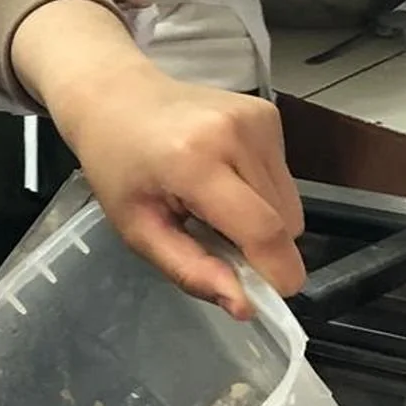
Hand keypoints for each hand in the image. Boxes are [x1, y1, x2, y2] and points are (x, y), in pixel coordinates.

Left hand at [10, 1, 306, 318]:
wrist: (115, 98)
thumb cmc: (117, 167)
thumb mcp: (137, 229)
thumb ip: (191, 271)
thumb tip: (245, 307)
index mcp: (196, 162)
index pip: (263, 230)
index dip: (276, 273)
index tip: (268, 298)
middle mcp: (236, 133)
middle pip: (285, 222)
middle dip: (260, 247)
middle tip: (211, 238)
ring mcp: (258, 119)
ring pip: (291, 203)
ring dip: (261, 219)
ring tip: (212, 204)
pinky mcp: (268, 114)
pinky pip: (284, 178)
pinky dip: (260, 192)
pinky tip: (222, 177)